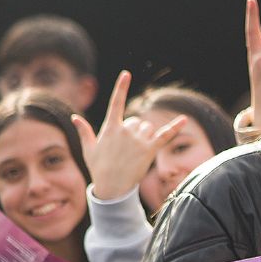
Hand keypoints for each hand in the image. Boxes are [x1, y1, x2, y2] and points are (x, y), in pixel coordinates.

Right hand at [73, 70, 186, 202]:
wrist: (112, 187)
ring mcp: (138, 140)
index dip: (121, 87)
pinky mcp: (150, 150)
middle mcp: (125, 131)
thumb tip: (75, 117)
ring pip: (148, 128)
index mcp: (110, 128)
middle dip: (134, 131)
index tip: (126, 74)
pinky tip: (185, 120)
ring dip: (145, 136)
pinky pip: (165, 135)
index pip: (116, 102)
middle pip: (137, 121)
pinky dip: (175, 127)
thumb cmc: (99, 168)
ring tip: (136, 153)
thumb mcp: (89, 149)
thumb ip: (85, 131)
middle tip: (127, 150)